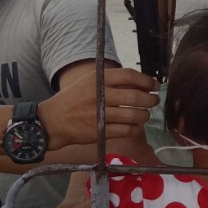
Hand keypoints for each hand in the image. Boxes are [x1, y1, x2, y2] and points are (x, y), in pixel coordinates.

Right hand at [39, 67, 156, 147]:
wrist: (53, 121)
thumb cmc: (73, 100)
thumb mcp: (88, 82)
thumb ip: (111, 81)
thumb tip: (141, 83)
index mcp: (97, 80)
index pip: (129, 76)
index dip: (146, 80)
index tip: (154, 85)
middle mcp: (99, 96)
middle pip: (135, 97)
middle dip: (150, 100)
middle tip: (154, 101)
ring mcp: (99, 115)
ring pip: (133, 116)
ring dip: (144, 115)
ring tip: (144, 114)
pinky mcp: (100, 132)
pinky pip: (126, 130)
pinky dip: (134, 128)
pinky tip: (134, 126)